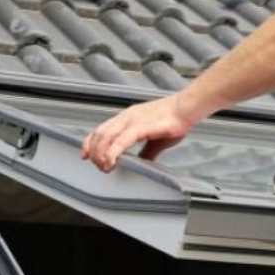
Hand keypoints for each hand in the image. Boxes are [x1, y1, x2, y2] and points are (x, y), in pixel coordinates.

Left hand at [81, 94, 199, 171]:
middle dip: (95, 152)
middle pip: (100, 134)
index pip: (102, 129)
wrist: (187, 107)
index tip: (87, 155)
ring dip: (101, 153)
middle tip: (99, 167)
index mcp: (128, 118)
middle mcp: (127, 117)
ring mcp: (133, 120)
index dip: (91, 143)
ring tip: (104, 166)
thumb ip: (148, 151)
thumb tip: (144, 162)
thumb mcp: (157, 138)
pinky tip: (111, 161)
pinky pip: (122, 139)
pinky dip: (113, 151)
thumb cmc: (175, 119)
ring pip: (107, 136)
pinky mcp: (142, 126)